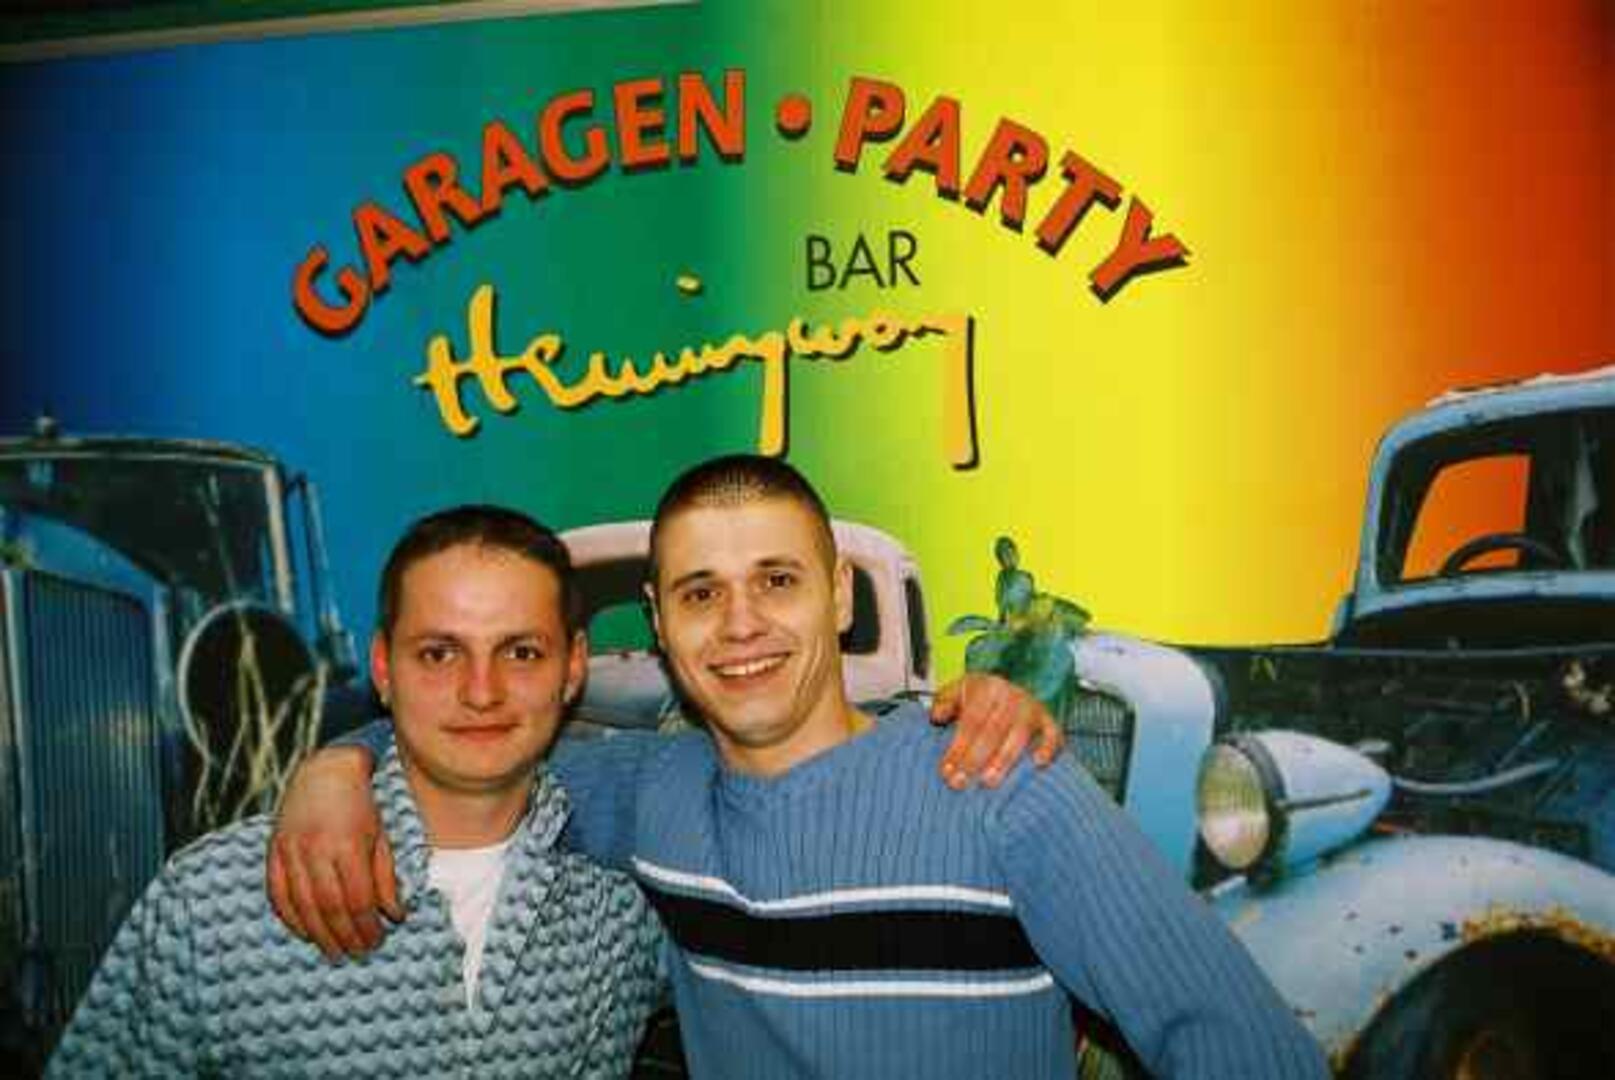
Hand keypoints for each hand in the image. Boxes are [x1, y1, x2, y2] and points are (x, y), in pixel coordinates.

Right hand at [266, 746, 400, 958]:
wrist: (324, 773)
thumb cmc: (360, 808)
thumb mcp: (381, 838)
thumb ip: (386, 878)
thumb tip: (394, 916)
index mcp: (348, 845)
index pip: (358, 899)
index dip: (367, 925)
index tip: (378, 940)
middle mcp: (316, 849)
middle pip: (330, 907)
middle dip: (345, 936)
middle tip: (358, 953)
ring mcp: (291, 850)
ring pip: (303, 905)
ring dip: (319, 935)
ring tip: (335, 952)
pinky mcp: (274, 851)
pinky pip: (277, 893)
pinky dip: (290, 918)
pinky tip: (305, 933)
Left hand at [932, 674, 1063, 788]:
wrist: (1008, 691)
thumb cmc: (978, 699)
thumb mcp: (957, 691)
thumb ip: (944, 702)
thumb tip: (936, 717)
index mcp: (988, 687)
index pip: (971, 721)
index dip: (957, 747)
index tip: (946, 771)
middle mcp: (1013, 696)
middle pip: (992, 731)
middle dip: (974, 759)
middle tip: (960, 783)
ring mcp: (1033, 709)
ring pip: (1018, 736)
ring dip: (1003, 761)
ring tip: (988, 782)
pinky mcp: (1049, 722)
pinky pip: (1053, 735)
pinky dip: (1048, 748)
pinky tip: (1038, 764)